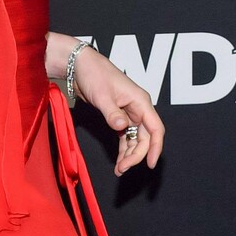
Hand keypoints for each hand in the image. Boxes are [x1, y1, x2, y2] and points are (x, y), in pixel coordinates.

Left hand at [70, 44, 164, 174]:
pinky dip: (123, 149)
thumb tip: (122, 128)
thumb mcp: (102, 95)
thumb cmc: (94, 74)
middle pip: (145, 138)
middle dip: (136, 155)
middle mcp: (139, 108)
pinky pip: (126, 136)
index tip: (150, 164)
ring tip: (119, 170)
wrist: (80, 66)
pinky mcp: (119, 116)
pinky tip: (118, 161)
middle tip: (122, 168)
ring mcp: (130, 113)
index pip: (155, 128)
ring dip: (129, 155)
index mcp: (141, 101)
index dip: (155, 148)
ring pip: (136, 139)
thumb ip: (113, 113)